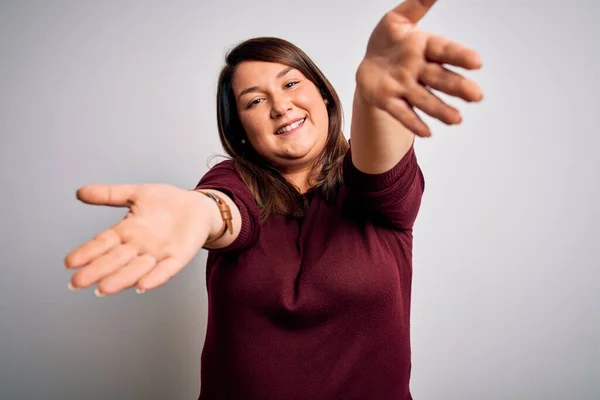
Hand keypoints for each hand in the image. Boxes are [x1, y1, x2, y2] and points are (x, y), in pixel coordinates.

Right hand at [65, 184, 214, 295]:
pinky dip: (155, 278)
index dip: (87, 252)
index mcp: (127, 231)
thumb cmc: (167, 202)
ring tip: (103, 288)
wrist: (198, 207)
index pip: (102, 243)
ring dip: (121, 279)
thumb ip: (110, 194)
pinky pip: (166, 270)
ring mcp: (158, 254)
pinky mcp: (178, 257)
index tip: (69, 262)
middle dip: (96, 271)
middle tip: (76, 283)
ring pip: (136, 269)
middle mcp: (139, 246)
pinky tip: (143, 285)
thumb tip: (79, 192)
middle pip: (114, 259)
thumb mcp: (137, 193)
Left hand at [356, 0, 483, 136]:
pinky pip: (401, 112)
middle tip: (477, 96)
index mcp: (424, 47)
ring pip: (424, 99)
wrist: (368, 64)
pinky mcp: (389, 100)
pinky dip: (414, 121)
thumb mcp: (397, 20)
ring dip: (440, 109)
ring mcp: (405, 87)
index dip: (459, 56)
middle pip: (440, 78)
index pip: (445, 50)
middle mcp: (419, 70)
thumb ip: (417, 5)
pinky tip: (427, 133)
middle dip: (457, 87)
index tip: (476, 62)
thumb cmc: (388, 41)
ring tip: (456, 120)